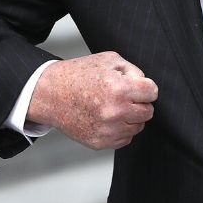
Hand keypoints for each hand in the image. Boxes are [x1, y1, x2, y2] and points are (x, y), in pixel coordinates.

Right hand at [26, 51, 157, 149]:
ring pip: (138, 127)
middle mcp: (115, 112)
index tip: (135, 85)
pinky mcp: (100, 142)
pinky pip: (125, 139)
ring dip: (130, 117)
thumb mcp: (107, 60)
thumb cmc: (76, 76)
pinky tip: (105, 117)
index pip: (152, 92)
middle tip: (122, 95)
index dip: (144, 86)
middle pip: (148, 111)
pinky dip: (119, 129)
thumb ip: (133, 71)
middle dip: (139, 102)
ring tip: (111, 106)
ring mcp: (108, 130)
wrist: (50, 95)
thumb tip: (146, 87)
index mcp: (119, 89)